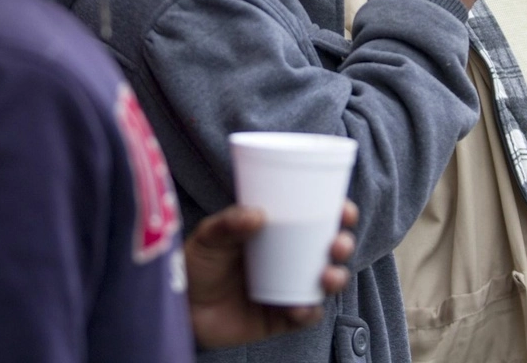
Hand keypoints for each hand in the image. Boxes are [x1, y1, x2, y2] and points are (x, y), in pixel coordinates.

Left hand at [186, 200, 357, 348]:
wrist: (182, 308)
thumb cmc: (197, 263)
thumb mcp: (209, 236)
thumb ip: (228, 223)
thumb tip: (257, 214)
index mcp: (278, 232)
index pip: (316, 218)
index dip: (338, 213)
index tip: (344, 209)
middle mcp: (290, 259)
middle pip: (329, 249)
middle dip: (344, 244)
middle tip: (338, 244)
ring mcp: (288, 288)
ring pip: (326, 283)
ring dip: (336, 278)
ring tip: (327, 276)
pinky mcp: (281, 317)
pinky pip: (306, 316)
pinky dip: (308, 311)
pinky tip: (300, 307)